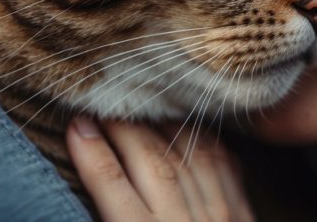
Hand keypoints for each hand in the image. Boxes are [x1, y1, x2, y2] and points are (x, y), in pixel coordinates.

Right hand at [66, 118, 254, 221]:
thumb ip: (116, 213)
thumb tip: (95, 196)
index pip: (113, 187)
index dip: (92, 153)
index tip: (75, 127)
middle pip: (152, 161)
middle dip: (123, 128)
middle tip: (100, 106)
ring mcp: (219, 218)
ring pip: (187, 154)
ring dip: (160, 125)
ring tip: (136, 108)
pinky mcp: (242, 214)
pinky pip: (220, 161)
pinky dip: (199, 138)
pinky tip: (181, 125)